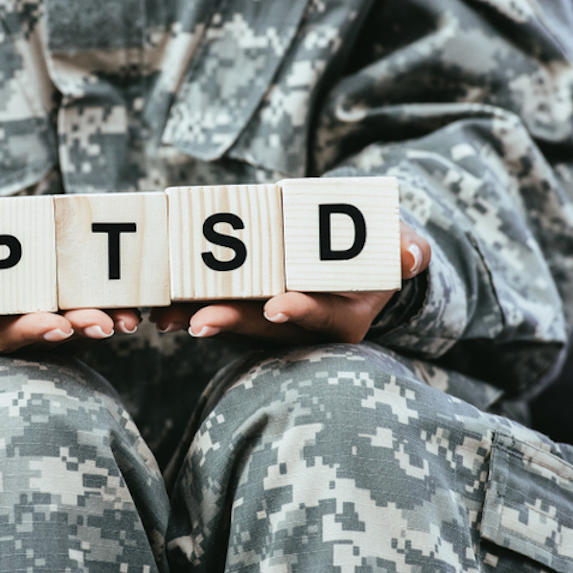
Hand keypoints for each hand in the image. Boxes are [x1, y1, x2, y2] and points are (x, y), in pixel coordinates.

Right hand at [0, 238, 140, 359]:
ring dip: (97, 325)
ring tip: (126, 318)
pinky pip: (76, 320)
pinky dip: (101, 311)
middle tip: (106, 323)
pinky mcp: (46, 323)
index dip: (29, 332)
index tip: (57, 324)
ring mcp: (26, 335)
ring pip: (67, 334)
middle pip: (42, 340)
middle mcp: (0, 341)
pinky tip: (129, 305)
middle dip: (75, 330)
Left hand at [149, 221, 429, 344]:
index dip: (300, 311)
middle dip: (233, 322)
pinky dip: (192, 307)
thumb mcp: (402, 246)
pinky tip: (161, 306)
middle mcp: (304, 326)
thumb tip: (411, 256)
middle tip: (200, 320)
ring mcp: (274, 321)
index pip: (320, 316)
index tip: (278, 305)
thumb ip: (407, 249)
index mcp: (345, 316)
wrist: (358, 256)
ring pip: (235, 322)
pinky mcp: (249, 309)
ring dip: (200, 318)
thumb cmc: (382, 250)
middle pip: (266, 327)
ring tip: (167, 318)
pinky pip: (219, 308)